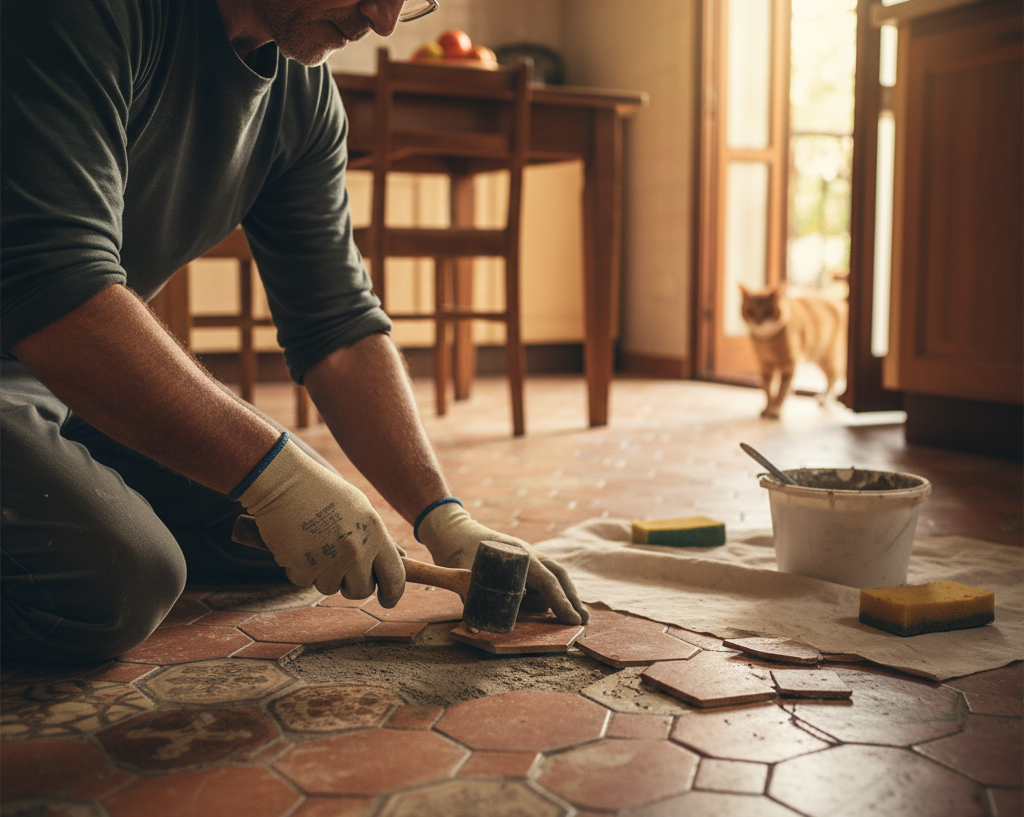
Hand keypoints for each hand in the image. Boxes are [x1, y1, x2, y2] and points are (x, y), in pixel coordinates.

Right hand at [236, 438, 404, 604]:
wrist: (284, 481)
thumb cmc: (323, 493)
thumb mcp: (360, 509)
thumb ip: (378, 538)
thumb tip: (402, 560)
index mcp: (376, 533)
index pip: (395, 575)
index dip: (393, 593)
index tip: (387, 601)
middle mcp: (357, 550)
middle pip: (362, 590)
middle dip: (351, 584)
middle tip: (339, 566)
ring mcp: (330, 560)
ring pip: (330, 587)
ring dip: (322, 573)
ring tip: (315, 544)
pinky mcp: (303, 567)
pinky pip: (304, 581)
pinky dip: (299, 568)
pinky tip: (297, 544)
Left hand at [417, 502, 588, 625]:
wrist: (454, 533)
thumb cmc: (458, 553)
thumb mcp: (462, 578)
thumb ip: (471, 602)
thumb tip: (477, 630)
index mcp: (519, 556)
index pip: (548, 582)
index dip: (562, 603)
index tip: (573, 620)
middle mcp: (528, 553)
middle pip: (559, 576)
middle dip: (572, 599)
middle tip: (583, 621)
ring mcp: (528, 554)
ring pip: (554, 575)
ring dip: (563, 594)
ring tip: (572, 615)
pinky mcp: (523, 560)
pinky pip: (545, 574)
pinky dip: (553, 588)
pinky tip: (555, 602)